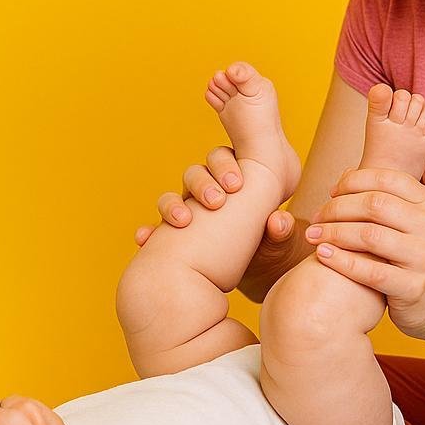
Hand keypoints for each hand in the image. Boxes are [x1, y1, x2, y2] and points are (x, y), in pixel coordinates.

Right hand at [133, 145, 293, 247]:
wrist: (255, 265)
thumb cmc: (267, 242)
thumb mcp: (276, 238)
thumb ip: (280, 230)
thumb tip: (278, 221)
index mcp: (230, 179)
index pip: (221, 158)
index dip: (225, 167)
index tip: (237, 185)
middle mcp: (205, 191)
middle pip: (195, 174)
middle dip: (203, 184)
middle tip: (217, 202)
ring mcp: (188, 211)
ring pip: (172, 198)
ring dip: (173, 206)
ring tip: (183, 221)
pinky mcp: (174, 235)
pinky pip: (155, 230)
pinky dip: (148, 233)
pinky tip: (144, 239)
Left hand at [303, 167, 424, 343]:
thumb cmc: (417, 257)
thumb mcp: (411, 223)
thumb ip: (383, 199)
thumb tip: (345, 175)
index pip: (386, 179)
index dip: (353, 181)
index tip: (332, 192)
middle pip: (374, 205)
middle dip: (338, 208)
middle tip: (317, 217)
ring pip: (369, 236)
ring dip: (334, 233)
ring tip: (313, 236)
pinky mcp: (413, 287)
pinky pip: (369, 271)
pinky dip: (340, 260)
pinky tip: (322, 255)